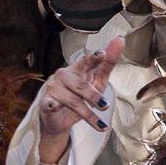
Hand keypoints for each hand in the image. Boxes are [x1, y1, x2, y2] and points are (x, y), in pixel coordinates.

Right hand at [35, 37, 123, 164]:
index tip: (101, 54)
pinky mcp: (45, 102)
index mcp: (77, 69)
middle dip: (94, 96)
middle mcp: (64, 76)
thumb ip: (107, 63)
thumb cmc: (79, 94)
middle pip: (81, 85)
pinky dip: (51, 104)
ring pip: (72, 100)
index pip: (86, 62)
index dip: (94, 58)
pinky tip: (53, 105)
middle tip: (105, 105)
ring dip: (87, 114)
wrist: (59, 118)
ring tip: (100, 124)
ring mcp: (54, 88)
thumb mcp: (97, 80)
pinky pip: (48, 103)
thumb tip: (120, 40)